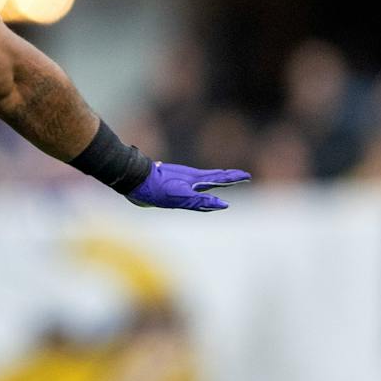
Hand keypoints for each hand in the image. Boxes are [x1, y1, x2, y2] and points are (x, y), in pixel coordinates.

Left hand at [128, 162, 249, 211]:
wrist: (134, 180)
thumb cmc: (156, 189)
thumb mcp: (180, 198)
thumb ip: (201, 201)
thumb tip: (223, 204)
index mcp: (195, 180)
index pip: (220, 178)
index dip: (233, 178)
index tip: (247, 176)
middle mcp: (190, 178)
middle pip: (214, 177)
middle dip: (229, 177)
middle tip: (243, 176)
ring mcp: (180, 180)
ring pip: (202, 180)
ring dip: (215, 179)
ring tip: (223, 179)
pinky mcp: (170, 184)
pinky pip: (190, 185)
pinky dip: (198, 185)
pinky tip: (194, 187)